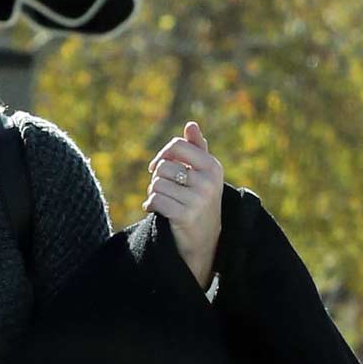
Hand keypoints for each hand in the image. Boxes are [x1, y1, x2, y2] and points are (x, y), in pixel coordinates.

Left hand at [143, 120, 222, 290]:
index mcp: (212, 166)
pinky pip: (155, 200)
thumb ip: (197, 149)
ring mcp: (198, 199)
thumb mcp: (203, 173)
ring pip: (157, 184)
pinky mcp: (186, 215)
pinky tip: (155, 211)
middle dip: (156, 179)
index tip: (157, 166)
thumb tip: (191, 124)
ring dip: (153, 193)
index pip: (176, 146)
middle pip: (163, 167)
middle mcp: (208, 181)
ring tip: (163, 201)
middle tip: (163, 190)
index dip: (161, 155)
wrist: (205, 239)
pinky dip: (150, 205)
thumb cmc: (200, 199)